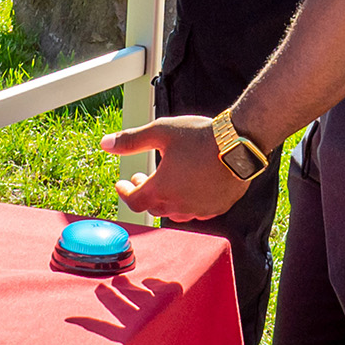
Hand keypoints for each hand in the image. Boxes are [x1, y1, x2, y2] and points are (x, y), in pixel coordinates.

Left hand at [103, 116, 247, 220]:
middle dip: (144, 194)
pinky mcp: (216, 208)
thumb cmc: (200, 136)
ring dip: (165, 199)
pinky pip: (196, 211)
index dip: (124, 193)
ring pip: (174, 212)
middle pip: (153, 207)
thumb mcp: (161, 132)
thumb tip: (105, 144)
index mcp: (160, 189)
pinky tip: (190, 188)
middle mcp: (178, 205)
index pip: (134, 201)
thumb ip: (131, 140)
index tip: (122, 184)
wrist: (239, 143)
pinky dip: (187, 202)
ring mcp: (199, 209)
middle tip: (141, 179)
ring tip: (166, 183)